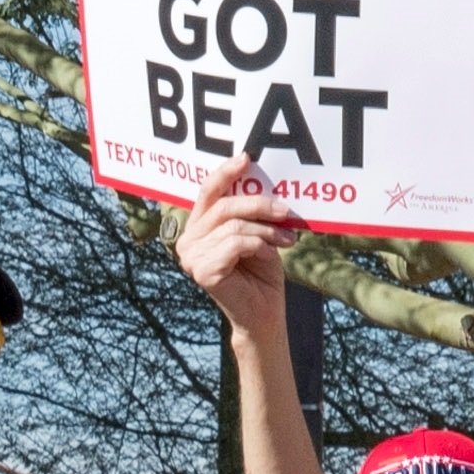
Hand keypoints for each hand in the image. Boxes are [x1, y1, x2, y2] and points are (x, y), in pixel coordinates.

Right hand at [173, 159, 301, 340]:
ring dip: (266, 230)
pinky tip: (271, 256)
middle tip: (286, 211)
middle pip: (223, 206)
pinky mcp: (203, 271)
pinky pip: (237, 243)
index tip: (247, 158)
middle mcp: (187, 241)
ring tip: (286, 239)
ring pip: (234, 225)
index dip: (224, 172)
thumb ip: (248, 212)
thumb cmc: (260, 274)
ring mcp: (191, 257)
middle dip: (259, 204)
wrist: (263, 315)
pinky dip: (260, 245)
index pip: (206, 193)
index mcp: (196, 229)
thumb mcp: (256, 234)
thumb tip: (258, 179)